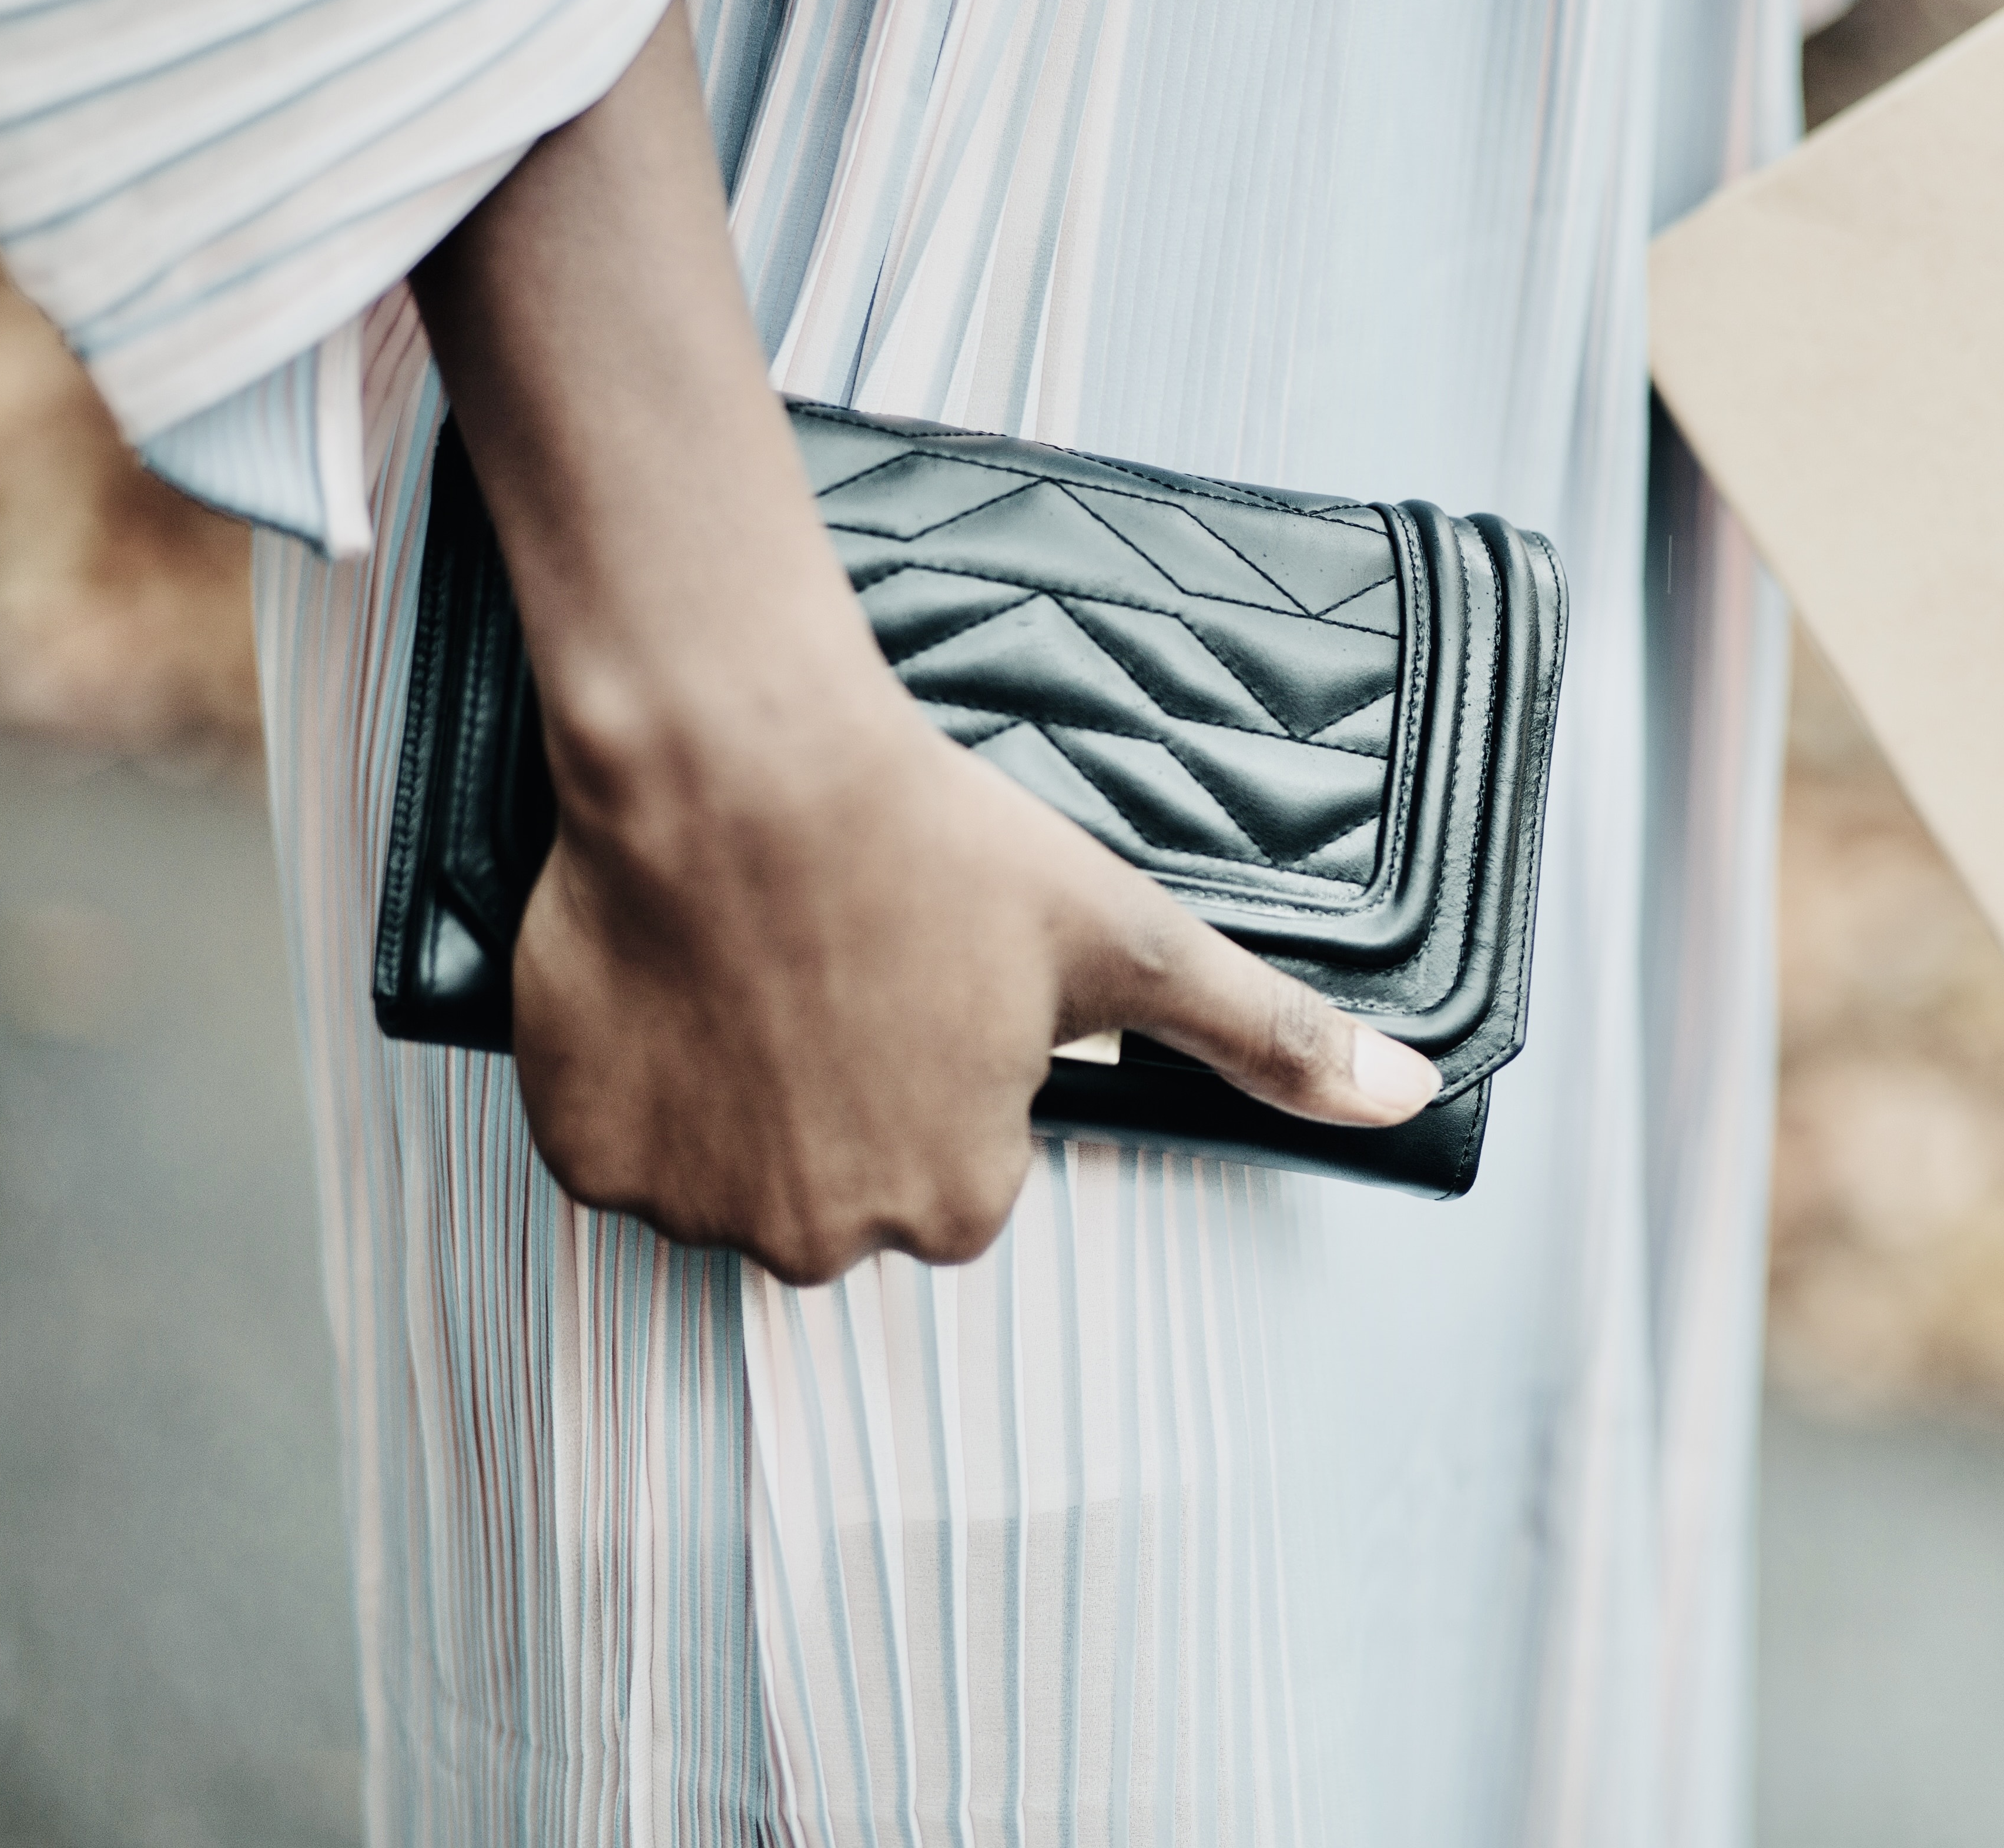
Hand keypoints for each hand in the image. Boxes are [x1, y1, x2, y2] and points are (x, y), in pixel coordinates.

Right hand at [414, 0, 1435, 1286]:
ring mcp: (702, 1209)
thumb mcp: (1133, 941)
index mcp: (961, 1204)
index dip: (942, 1064)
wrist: (741, 764)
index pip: (960, 1163)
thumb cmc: (939, 844)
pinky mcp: (590, 1162)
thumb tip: (1414, 1097)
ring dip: (745, 1090)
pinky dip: (645, 1081)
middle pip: (845, 1179)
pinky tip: (684, 987)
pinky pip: (623, 1145)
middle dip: (844, 1091)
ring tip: (761, 968)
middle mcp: (830, 1240)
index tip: (923, 979)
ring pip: (734, 1169)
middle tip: (840, 966)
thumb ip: (1273, 1035)